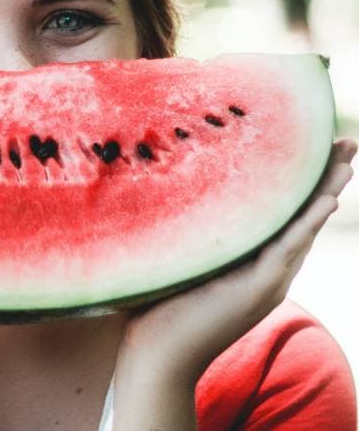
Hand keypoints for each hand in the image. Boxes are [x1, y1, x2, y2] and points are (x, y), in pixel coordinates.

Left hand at [117, 136, 356, 385]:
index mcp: (253, 260)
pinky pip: (288, 249)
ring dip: (327, 191)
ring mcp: (268, 280)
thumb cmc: (160, 305)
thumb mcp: (184, 256)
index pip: (286, 213)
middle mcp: (268, 269)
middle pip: (303, 215)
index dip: (303, 181)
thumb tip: (174, 184)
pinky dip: (308, 223)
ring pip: (304, 227)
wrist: (157, 355)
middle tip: (346, 142)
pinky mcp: (258, 290)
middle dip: (326, 178)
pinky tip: (327, 198)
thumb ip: (194, 229)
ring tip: (347, 159)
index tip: (315, 146)